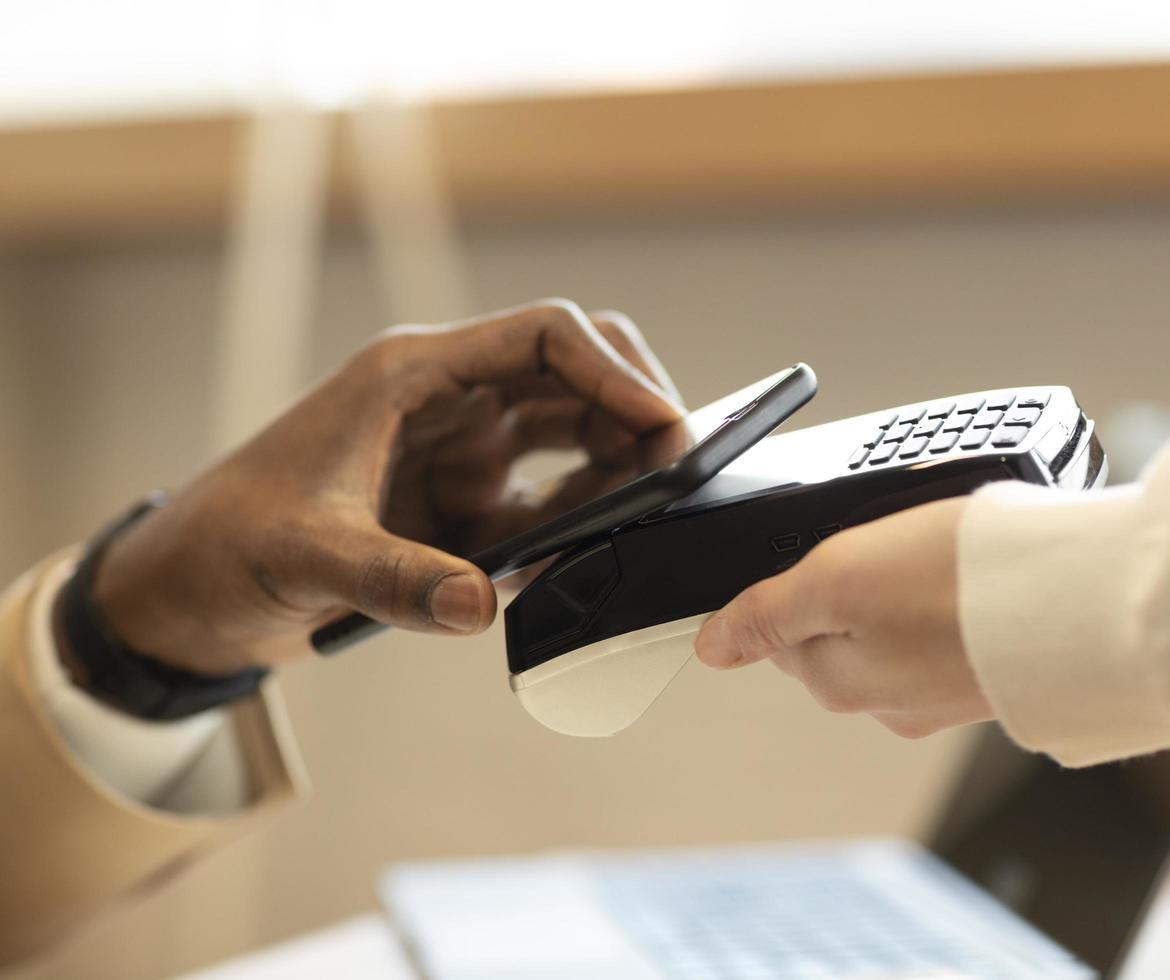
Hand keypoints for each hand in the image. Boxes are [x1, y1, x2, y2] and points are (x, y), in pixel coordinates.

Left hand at [88, 299, 682, 675]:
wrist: (192, 591)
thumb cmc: (231, 545)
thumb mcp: (306, 558)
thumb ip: (395, 580)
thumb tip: (485, 605)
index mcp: (414, 374)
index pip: (544, 335)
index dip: (614, 370)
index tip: (664, 425)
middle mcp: (451, 401)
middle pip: (579, 375)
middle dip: (637, 412)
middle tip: (678, 471)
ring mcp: (464, 452)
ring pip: (577, 433)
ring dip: (621, 466)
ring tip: (651, 515)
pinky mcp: (466, 506)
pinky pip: (553, 498)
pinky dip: (587, 516)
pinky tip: (598, 547)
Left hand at [693, 497, 991, 737]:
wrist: (1081, 599)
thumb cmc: (960, 584)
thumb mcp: (836, 578)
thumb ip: (767, 612)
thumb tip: (712, 648)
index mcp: (840, 684)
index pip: (780, 634)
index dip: (793, 581)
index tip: (828, 551)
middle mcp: (889, 703)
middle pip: (837, 633)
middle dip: (850, 586)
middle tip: (891, 543)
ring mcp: (944, 694)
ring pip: (895, 630)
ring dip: (904, 590)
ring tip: (938, 553)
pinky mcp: (992, 676)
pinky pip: (950, 632)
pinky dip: (952, 600)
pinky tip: (974, 577)